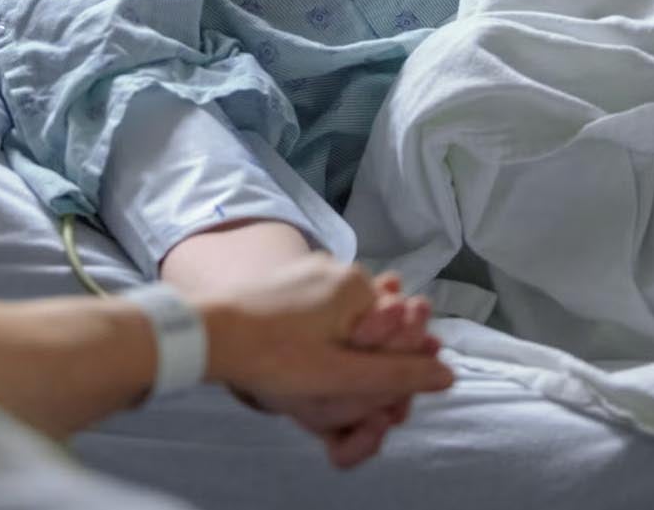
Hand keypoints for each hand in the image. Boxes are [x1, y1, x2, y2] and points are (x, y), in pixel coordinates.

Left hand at [195, 257, 451, 468]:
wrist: (205, 333)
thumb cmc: (273, 356)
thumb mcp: (341, 373)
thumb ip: (397, 374)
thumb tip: (448, 374)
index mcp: (356, 284)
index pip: (397, 328)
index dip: (386, 364)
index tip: (361, 385)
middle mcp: (336, 268)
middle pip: (369, 323)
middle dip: (360, 356)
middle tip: (329, 382)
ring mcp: (307, 271)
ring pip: (341, 321)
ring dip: (336, 349)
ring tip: (305, 370)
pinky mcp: (284, 282)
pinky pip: (315, 313)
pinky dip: (312, 336)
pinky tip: (291, 356)